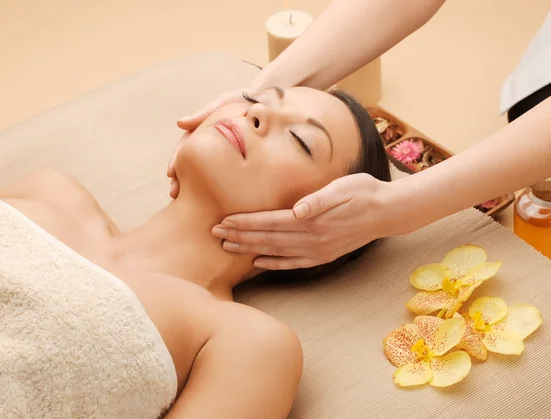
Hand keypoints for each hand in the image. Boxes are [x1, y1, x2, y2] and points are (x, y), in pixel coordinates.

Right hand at [170, 88, 252, 197]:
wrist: (275, 104)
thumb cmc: (249, 100)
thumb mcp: (228, 102)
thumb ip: (207, 112)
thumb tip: (180, 123)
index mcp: (206, 131)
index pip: (186, 147)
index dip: (177, 160)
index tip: (171, 173)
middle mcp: (213, 145)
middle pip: (192, 163)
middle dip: (181, 179)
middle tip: (175, 193)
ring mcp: (225, 154)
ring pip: (207, 173)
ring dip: (194, 186)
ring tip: (186, 200)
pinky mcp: (241, 162)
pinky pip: (228, 177)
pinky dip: (219, 189)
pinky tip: (215, 202)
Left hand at [211, 173, 397, 269]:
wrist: (389, 212)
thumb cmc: (364, 192)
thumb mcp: (343, 188)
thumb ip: (319, 199)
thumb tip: (298, 209)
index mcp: (312, 221)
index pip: (269, 222)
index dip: (244, 223)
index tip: (222, 222)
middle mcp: (311, 240)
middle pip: (266, 239)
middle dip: (238, 237)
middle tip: (213, 235)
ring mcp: (317, 251)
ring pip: (275, 252)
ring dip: (249, 250)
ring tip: (227, 248)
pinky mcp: (323, 256)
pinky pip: (292, 263)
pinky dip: (272, 264)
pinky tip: (257, 263)